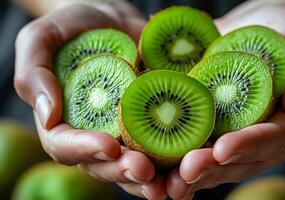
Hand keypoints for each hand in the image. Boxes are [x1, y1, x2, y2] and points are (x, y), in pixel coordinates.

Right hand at [14, 2, 166, 198]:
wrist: (114, 20)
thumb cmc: (74, 27)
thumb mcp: (42, 39)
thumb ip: (33, 75)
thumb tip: (48, 116)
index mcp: (64, 122)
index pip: (66, 146)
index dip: (85, 150)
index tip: (108, 146)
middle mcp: (95, 134)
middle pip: (104, 165)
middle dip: (123, 171)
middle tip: (144, 170)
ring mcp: (126, 132)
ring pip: (135, 164)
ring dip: (152, 177)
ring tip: (168, 181)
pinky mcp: (152, 123)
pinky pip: (163, 145)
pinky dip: (177, 157)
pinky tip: (192, 160)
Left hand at [166, 4, 284, 198]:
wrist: (263, 28)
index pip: (272, 139)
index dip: (248, 146)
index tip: (223, 149)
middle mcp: (264, 139)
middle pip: (238, 160)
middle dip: (211, 167)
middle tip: (186, 173)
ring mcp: (236, 135)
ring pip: (214, 162)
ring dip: (190, 172)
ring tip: (168, 182)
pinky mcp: (213, 125)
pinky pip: (195, 143)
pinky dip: (175, 154)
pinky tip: (155, 160)